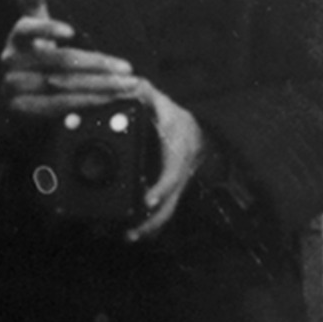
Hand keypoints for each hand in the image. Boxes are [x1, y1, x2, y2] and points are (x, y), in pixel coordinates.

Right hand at [0, 0, 138, 118]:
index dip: (47, 28)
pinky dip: (87, 103)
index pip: (27, 28)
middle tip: (127, 67)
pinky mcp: (22, 109)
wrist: (13, 92)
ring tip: (126, 85)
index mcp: (16, 37)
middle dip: (97, 64)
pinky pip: (59, 106)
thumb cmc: (32, 52)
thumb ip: (34, 2)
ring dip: (99, 86)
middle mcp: (10, 61)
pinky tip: (109, 99)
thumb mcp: (32, 25)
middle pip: (59, 60)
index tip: (71, 31)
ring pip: (63, 85)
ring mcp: (13, 87)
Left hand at [126, 80, 204, 242]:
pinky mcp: (169, 195)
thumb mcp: (162, 102)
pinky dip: (149, 226)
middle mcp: (178, 174)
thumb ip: (145, 92)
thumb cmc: (174, 118)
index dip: (160, 188)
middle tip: (130, 233)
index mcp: (177, 153)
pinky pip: (161, 213)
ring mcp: (175, 188)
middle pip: (168, 204)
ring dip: (148, 228)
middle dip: (150, 221)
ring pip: (165, 214)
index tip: (148, 201)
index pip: (171, 174)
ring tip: (127, 238)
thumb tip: (129, 83)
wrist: (195, 133)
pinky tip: (132, 235)